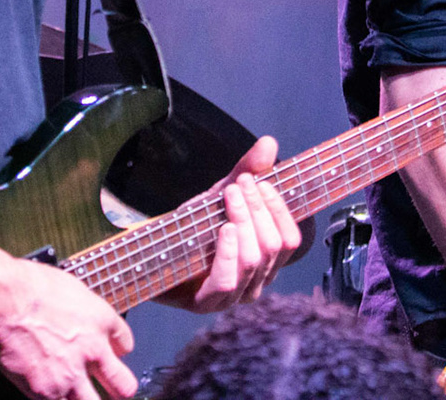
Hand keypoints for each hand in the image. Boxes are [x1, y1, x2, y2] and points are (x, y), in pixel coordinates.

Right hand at [0, 257, 136, 399]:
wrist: (2, 301)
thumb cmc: (27, 286)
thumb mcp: (69, 288)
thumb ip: (81, 312)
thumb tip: (78, 319)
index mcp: (101, 319)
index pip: (126, 345)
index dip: (116, 352)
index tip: (109, 356)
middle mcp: (93, 350)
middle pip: (124, 386)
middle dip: (119, 390)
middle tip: (112, 391)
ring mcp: (71, 374)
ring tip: (80, 396)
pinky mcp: (47, 392)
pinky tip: (50, 394)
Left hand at [162, 137, 301, 312]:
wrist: (155, 249)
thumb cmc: (194, 226)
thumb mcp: (222, 195)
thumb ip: (247, 171)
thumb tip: (269, 143)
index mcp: (267, 258)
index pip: (290, 239)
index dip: (279, 209)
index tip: (260, 182)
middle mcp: (258, 280)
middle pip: (273, 246)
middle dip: (257, 209)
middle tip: (238, 185)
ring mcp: (235, 296)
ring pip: (254, 260)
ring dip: (243, 222)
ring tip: (229, 198)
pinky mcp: (208, 303)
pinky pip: (228, 282)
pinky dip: (229, 252)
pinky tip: (224, 229)